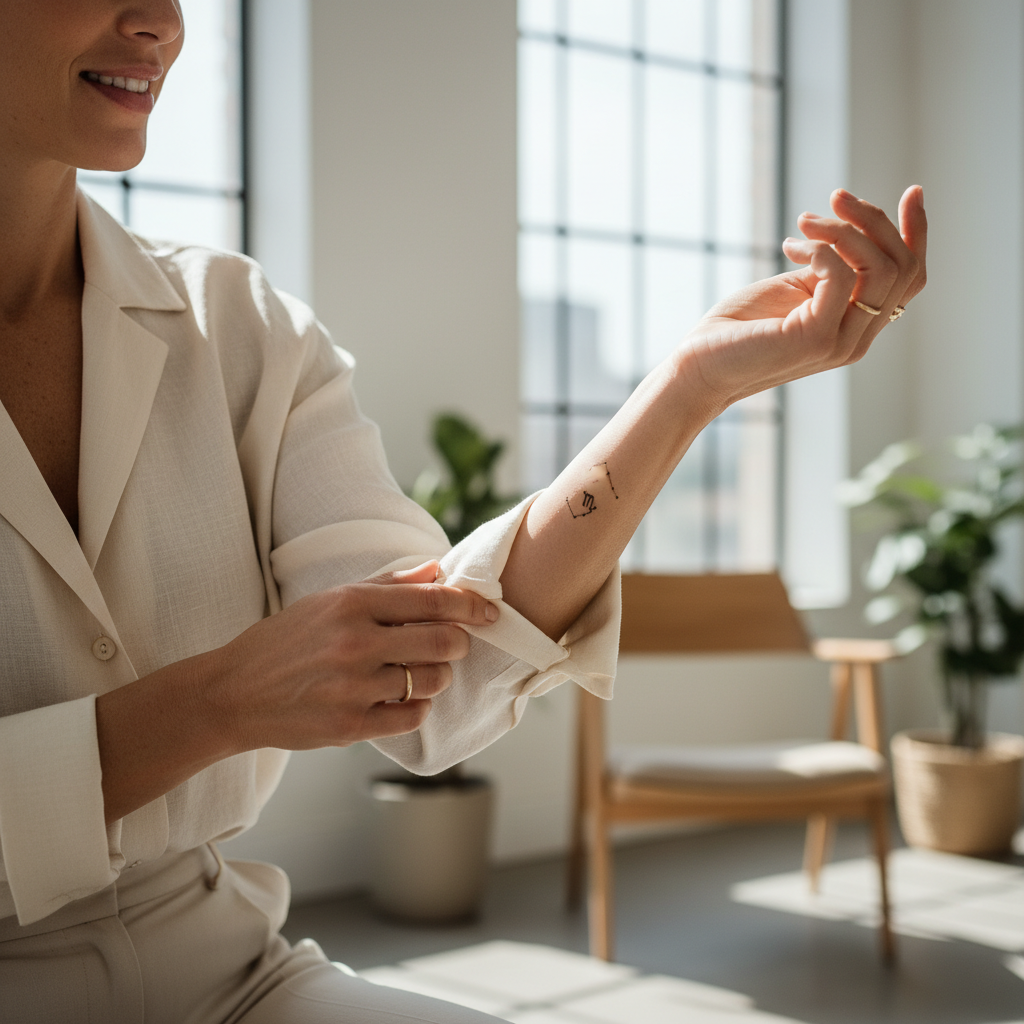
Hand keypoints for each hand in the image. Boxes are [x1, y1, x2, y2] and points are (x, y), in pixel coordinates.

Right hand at [202, 561, 498, 752]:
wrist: (232, 693)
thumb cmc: (284, 642)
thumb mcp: (328, 600)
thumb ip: (387, 586)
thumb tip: (435, 570)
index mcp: (352, 604)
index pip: (433, 600)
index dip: (470, 605)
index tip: (487, 611)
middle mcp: (356, 643)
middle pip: (444, 641)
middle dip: (458, 642)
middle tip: (451, 644)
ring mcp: (354, 687)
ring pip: (433, 680)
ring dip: (436, 676)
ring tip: (418, 671)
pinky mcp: (351, 726)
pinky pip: (413, 716)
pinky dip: (416, 706)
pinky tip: (398, 697)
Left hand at [677, 185, 926, 410]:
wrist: (699, 366)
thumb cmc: (739, 329)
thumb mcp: (796, 290)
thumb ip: (830, 271)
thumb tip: (851, 234)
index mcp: (857, 326)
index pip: (910, 278)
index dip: (917, 233)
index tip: (911, 192)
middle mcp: (857, 339)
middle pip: (902, 267)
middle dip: (874, 221)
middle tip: (835, 198)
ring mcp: (840, 343)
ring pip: (880, 270)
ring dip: (845, 231)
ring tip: (804, 222)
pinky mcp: (815, 338)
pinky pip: (840, 275)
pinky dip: (818, 249)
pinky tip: (788, 247)